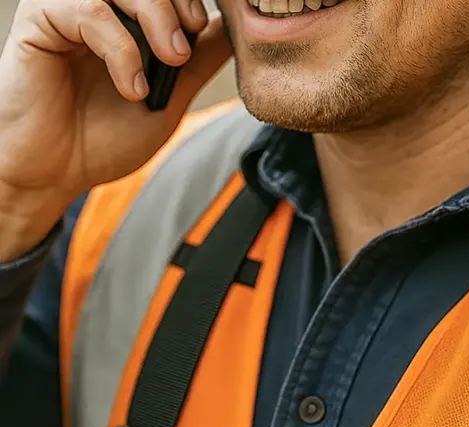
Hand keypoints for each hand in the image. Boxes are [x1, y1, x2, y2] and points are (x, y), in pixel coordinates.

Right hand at [0, 0, 231, 257]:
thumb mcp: (167, 101)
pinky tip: (131, 88)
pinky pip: (87, 10)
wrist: (56, 171)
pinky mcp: (40, 20)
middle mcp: (95, 6)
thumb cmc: (104, 139)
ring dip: (155, 18)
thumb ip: (196, 65)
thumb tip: (231, 33)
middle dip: (175, 4)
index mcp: (125, 19)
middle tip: (185, 49)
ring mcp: (67, 9)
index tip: (201, 28)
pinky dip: (121, 49)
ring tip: (170, 62)